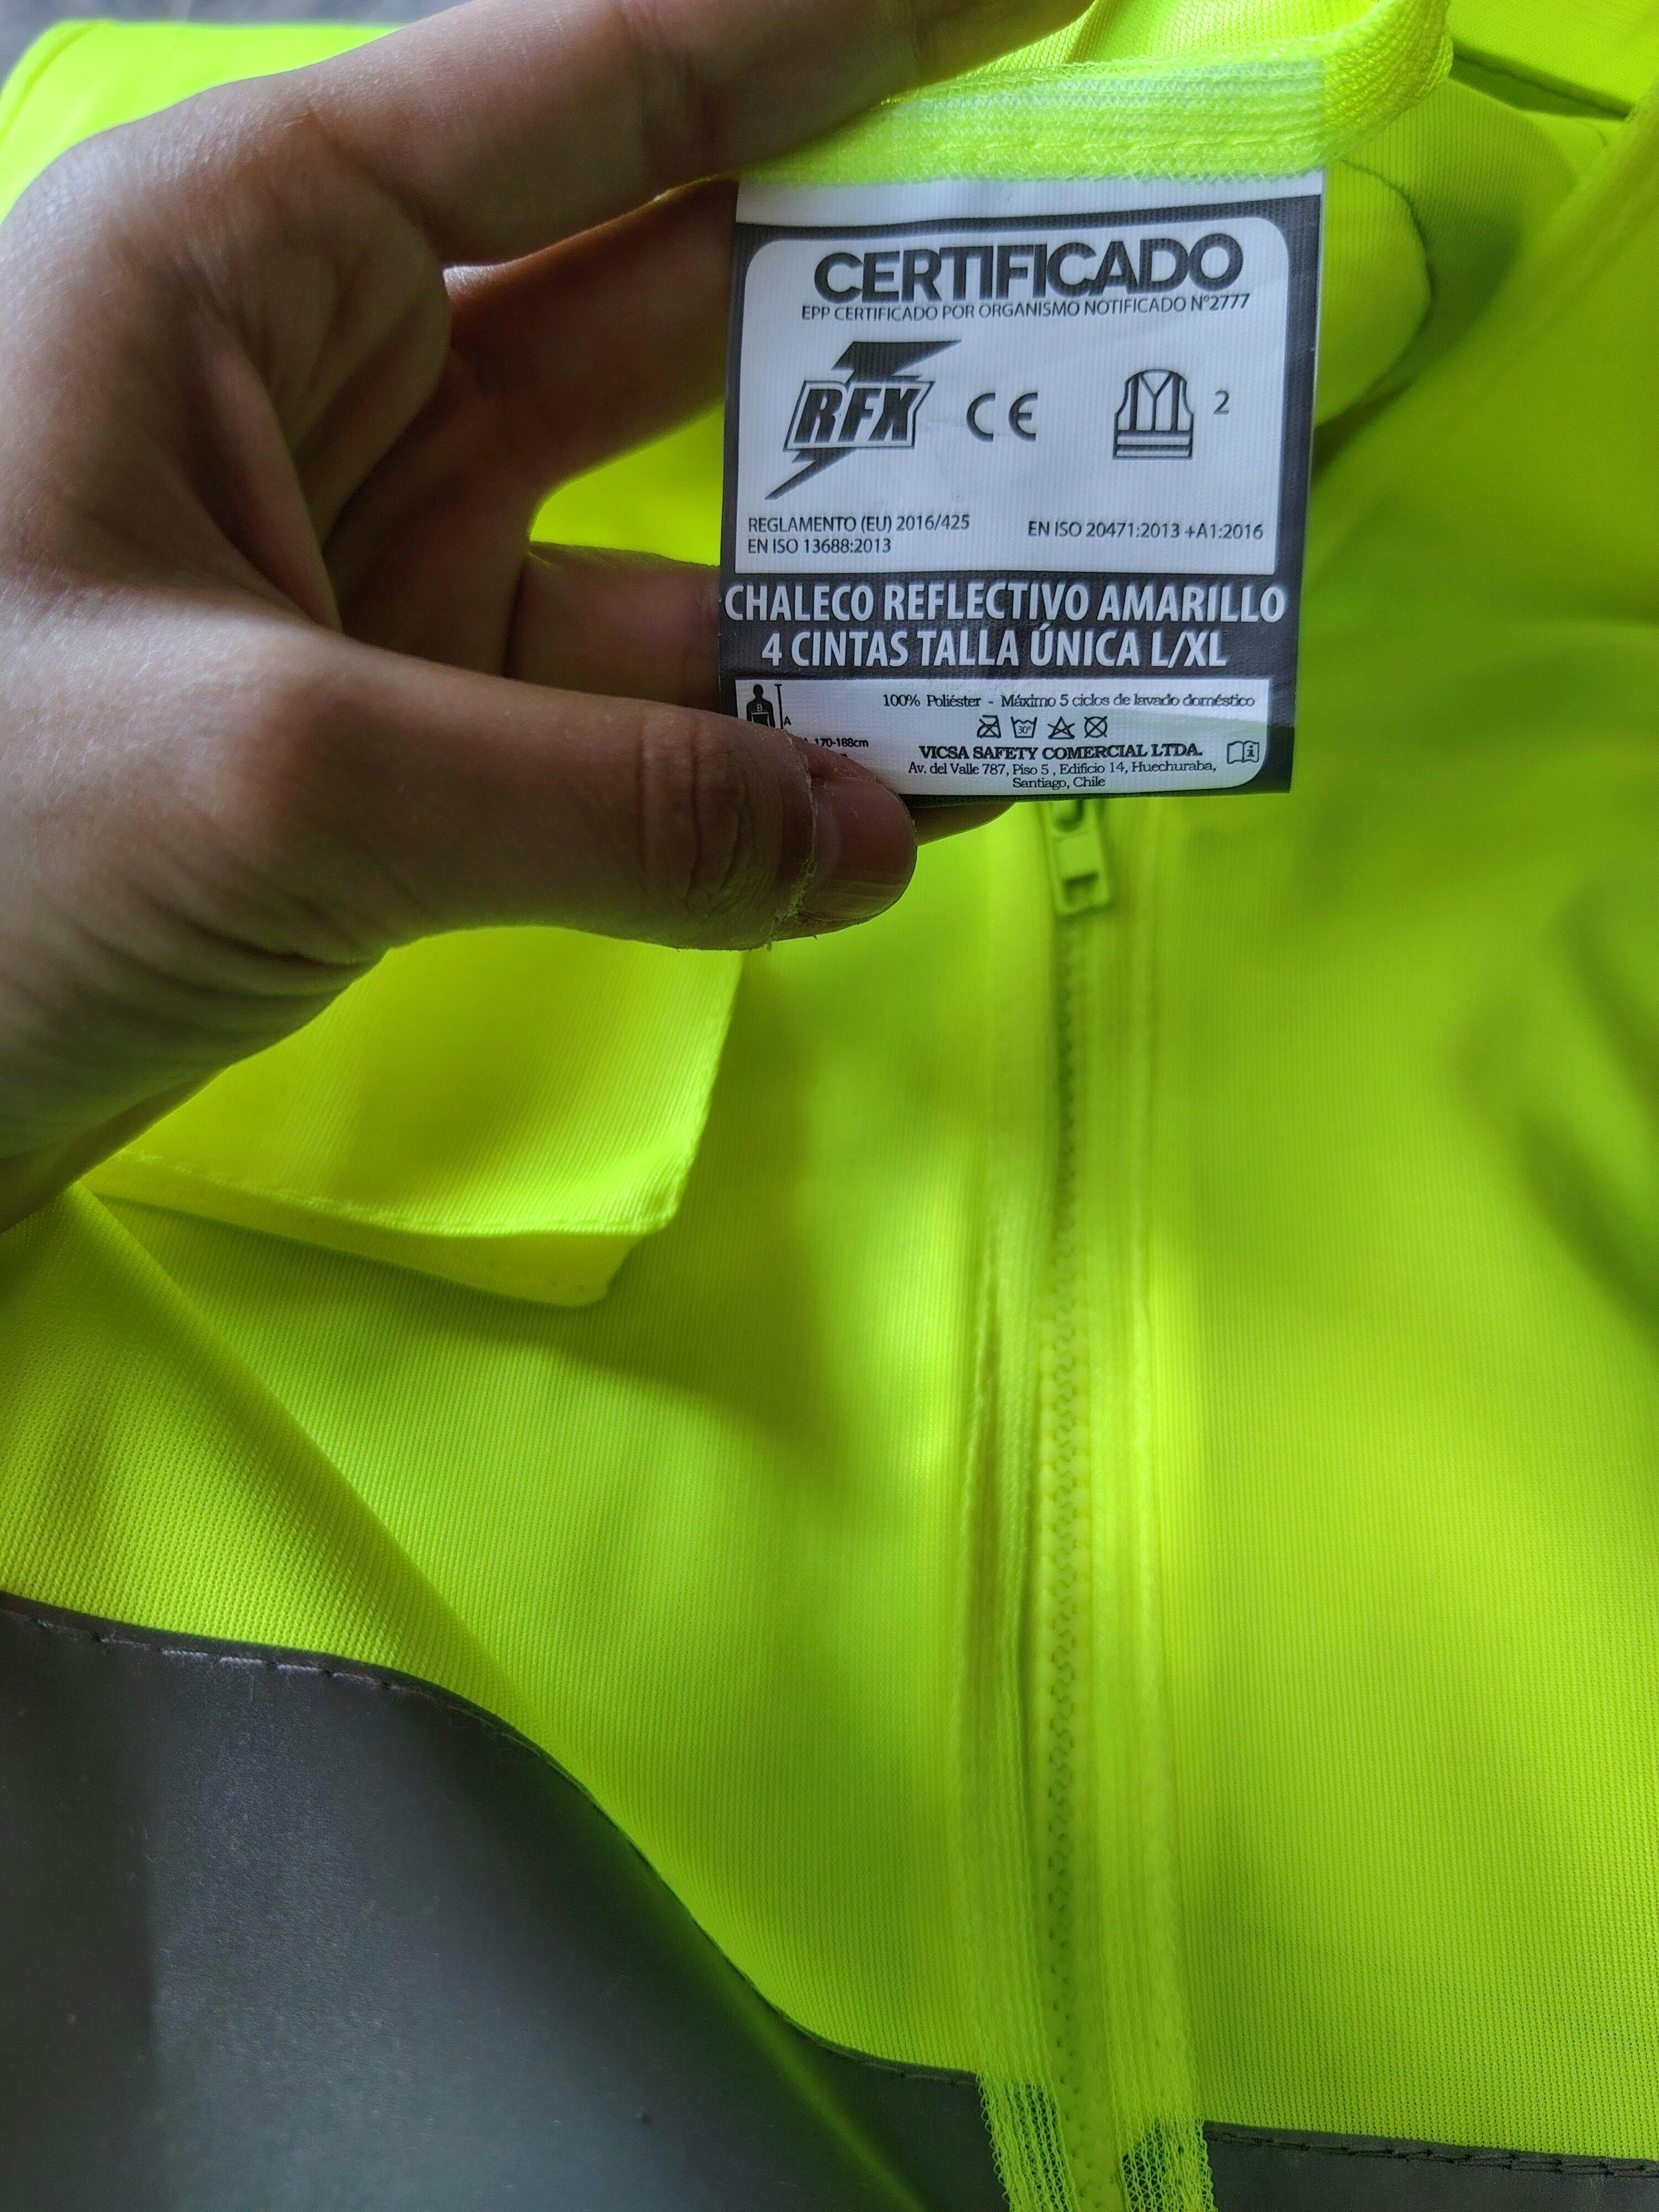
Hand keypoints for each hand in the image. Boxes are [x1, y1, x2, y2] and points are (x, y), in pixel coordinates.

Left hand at [0, 0, 1067, 1228]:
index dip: (836, 26)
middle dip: (884, 334)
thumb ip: (603, 802)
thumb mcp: (282, 777)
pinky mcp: (389, 734)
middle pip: (668, 311)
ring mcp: (363, 567)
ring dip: (839, 614)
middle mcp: (317, 381)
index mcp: (248, 256)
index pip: (599, 83)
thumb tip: (863, 840)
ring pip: (663, 549)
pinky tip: (868, 804)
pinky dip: (734, 771)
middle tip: (1101, 337)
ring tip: (1034, 640)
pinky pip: (612, 723)